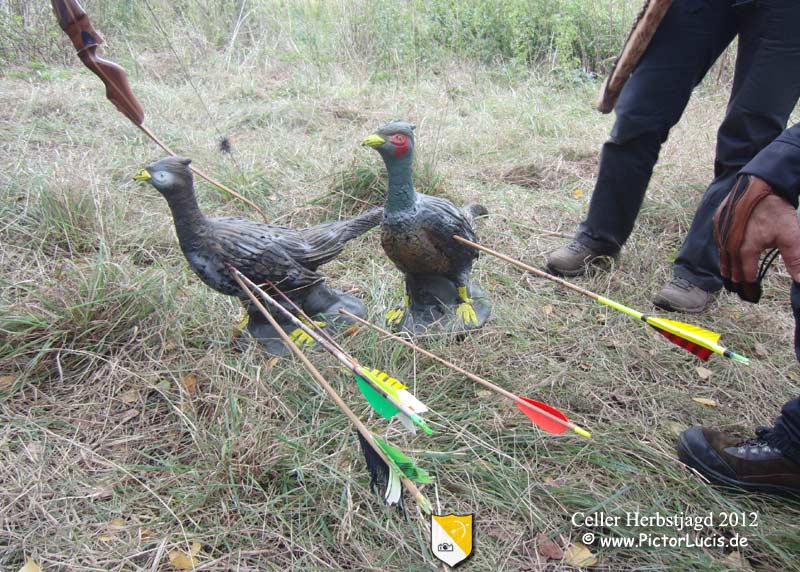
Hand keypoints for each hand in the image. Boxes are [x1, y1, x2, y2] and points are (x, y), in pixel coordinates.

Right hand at [714, 175, 799, 301]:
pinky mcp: (717, 223)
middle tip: (741, 290)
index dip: (752, 285)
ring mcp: (720, 234)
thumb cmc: (775, 210)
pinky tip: (727, 254)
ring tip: (731, 278)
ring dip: (727, 268)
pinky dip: (723, 251)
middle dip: (737, 280)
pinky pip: (719, 243)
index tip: (754, 294)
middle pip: (731, 270)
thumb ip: (795, 260)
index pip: (747, 275)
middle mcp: (728, 245)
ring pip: (722, 257)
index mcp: (745, 251)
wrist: (760, 184)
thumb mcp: (790, 236)